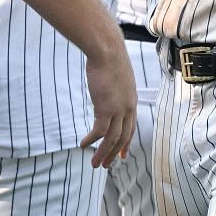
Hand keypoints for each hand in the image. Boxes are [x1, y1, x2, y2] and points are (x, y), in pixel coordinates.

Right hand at [79, 42, 136, 169]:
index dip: (126, 143)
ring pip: (112, 139)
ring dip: (103, 153)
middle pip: (123, 137)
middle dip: (114, 153)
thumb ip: (114, 86)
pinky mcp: (106, 108)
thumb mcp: (116, 75)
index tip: (123, 155)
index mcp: (132, 101)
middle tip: (107, 165)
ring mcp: (118, 110)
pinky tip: (83, 145)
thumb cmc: (109, 57)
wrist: (107, 50)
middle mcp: (128, 108)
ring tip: (95, 164)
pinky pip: (99, 131)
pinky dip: (92, 140)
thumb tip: (106, 86)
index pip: (131, 128)